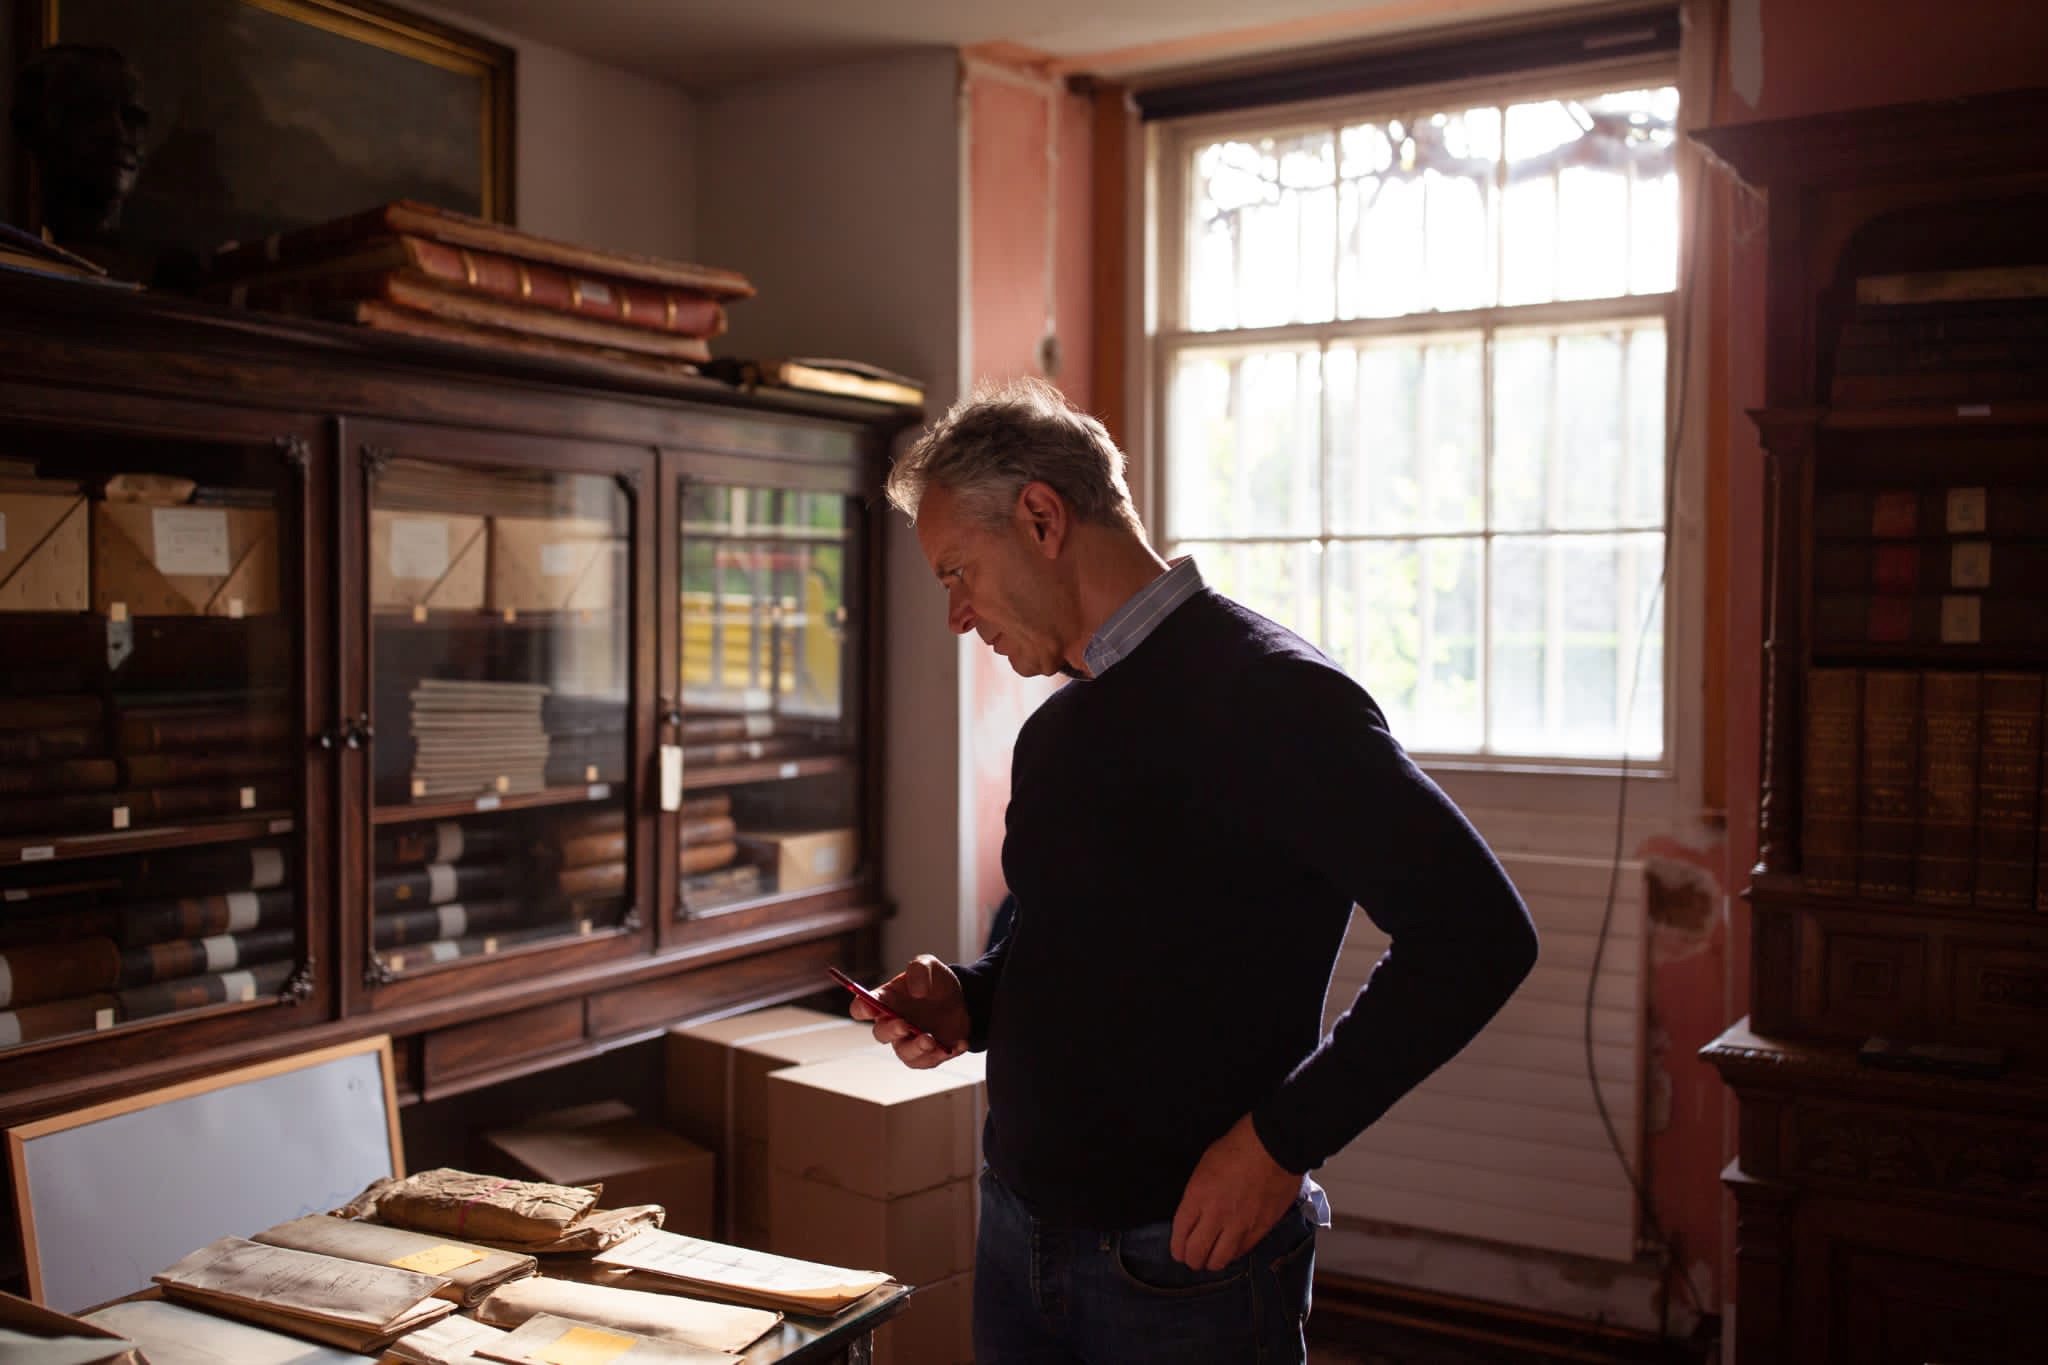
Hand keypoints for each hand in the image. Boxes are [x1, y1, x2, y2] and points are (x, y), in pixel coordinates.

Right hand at [851, 954, 970, 1067]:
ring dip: (916, 1049)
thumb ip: (920, 970)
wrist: (963, 998)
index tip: (870, 1006)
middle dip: (891, 1031)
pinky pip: (930, 1061)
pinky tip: (960, 1043)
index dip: (862, 1008)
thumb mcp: (929, 965)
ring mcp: (910, 1041)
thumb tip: (917, 991)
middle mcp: (893, 1024)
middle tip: (904, 1025)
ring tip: (931, 1040)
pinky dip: (945, 1054)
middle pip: (881, 1034)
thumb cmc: (936, 982)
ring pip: (905, 1054)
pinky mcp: (929, 1054)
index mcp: (885, 1001)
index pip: (861, 1008)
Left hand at [1170, 1113, 1301, 1270]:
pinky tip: (1231, 1250)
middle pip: (1196, 1253)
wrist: (1274, 1146)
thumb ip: (1197, 1194)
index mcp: (1198, 1196)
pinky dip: (1233, 1254)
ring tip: (1211, 1259)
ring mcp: (1239, 1225)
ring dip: (1212, 1262)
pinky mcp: (1261, 1229)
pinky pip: (1242, 1252)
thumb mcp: (1205, 1165)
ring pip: (1219, 1261)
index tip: (1178, 1251)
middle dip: (1191, 1259)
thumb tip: (1195, 1213)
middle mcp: (1216, 1215)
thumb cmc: (1238, 1147)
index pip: (1180, 1234)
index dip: (1177, 1248)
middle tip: (1193, 1257)